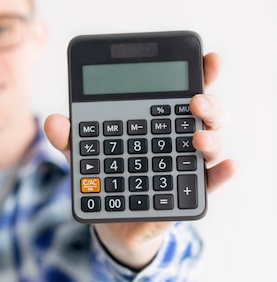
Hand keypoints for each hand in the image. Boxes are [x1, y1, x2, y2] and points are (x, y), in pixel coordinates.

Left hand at [44, 52, 235, 268]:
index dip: (199, 73)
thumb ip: (71, 139)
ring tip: (198, 138)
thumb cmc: (105, 179)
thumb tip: (54, 122)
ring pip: (211, 145)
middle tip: (195, 101)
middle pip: (206, 115)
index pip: (180, 93)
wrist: (111, 222)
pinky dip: (220, 175)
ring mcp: (186, 166)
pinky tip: (227, 167)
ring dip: (211, 138)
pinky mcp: (187, 194)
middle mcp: (179, 140)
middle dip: (209, 103)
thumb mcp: (84, 157)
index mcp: (158, 121)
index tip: (207, 58)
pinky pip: (210, 183)